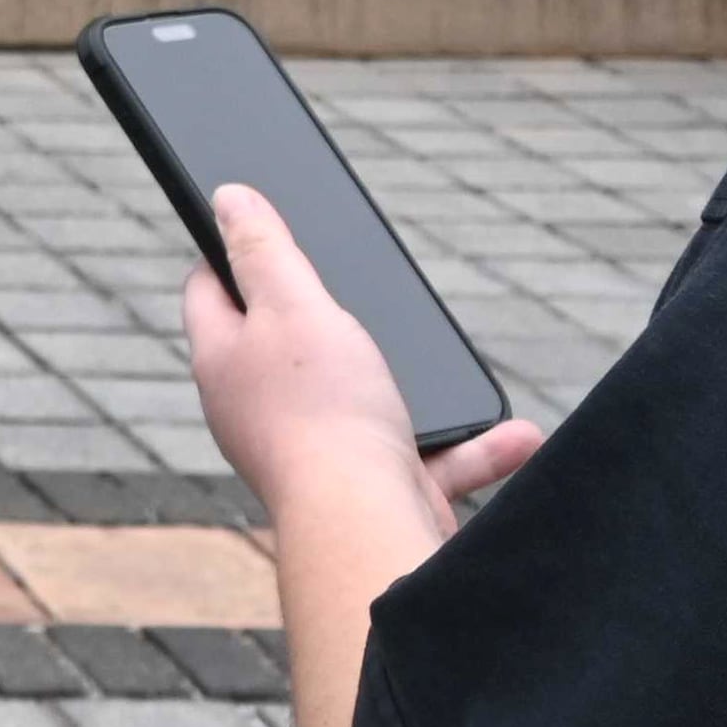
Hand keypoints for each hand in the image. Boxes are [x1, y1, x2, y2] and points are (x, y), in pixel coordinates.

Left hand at [187, 184, 544, 529]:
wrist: (367, 528)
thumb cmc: (325, 412)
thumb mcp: (293, 305)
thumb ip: (264, 250)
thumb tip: (226, 198)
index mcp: (224, 360)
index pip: (210, 289)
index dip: (232, 252)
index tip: (263, 230)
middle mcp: (259, 410)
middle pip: (290, 346)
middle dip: (334, 320)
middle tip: (367, 293)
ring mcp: (316, 453)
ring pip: (371, 402)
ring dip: (422, 388)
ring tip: (454, 366)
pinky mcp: (371, 492)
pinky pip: (427, 460)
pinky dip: (471, 449)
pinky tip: (515, 435)